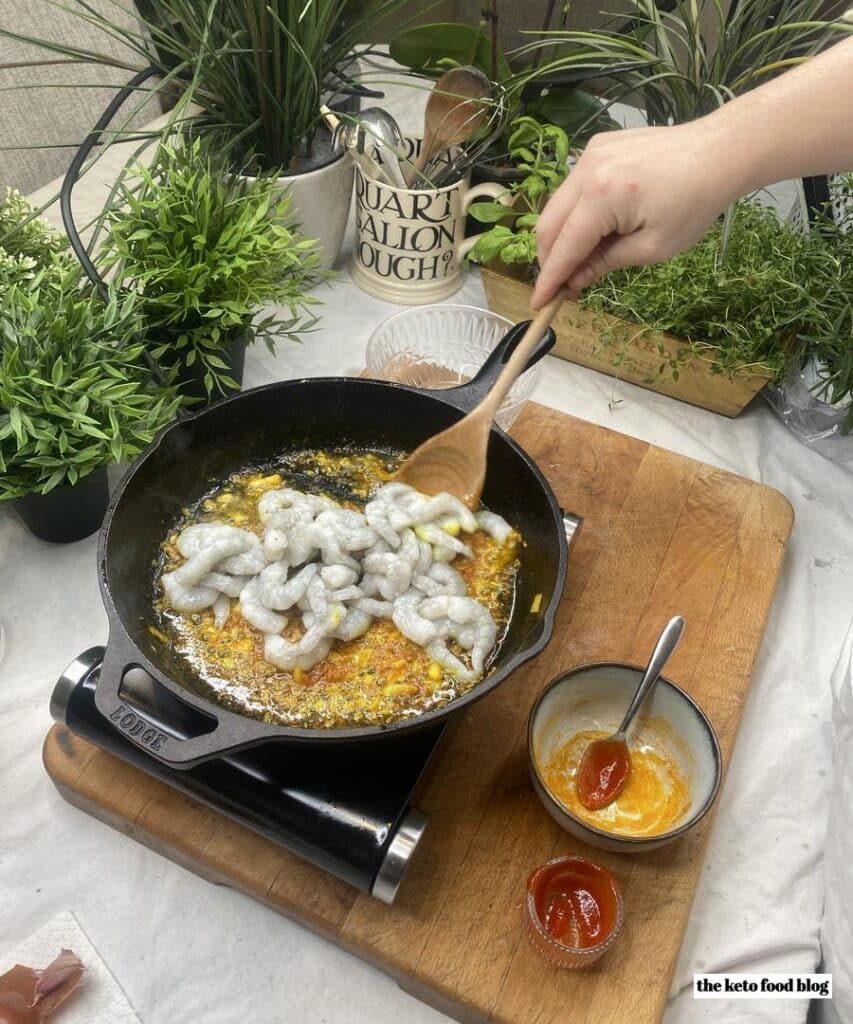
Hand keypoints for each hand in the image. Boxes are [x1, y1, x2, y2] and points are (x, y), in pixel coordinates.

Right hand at [531, 123, 738, 307]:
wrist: (719, 152)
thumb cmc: (695, 203)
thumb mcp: (653, 247)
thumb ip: (607, 263)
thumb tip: (575, 281)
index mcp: (602, 196)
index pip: (564, 247)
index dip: (550, 279)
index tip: (539, 304)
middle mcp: (587, 170)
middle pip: (548, 225)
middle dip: (550, 259)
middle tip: (563, 285)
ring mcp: (590, 154)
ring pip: (557, 206)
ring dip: (562, 237)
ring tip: (583, 260)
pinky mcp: (597, 146)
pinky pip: (573, 188)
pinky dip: (575, 213)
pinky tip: (596, 229)